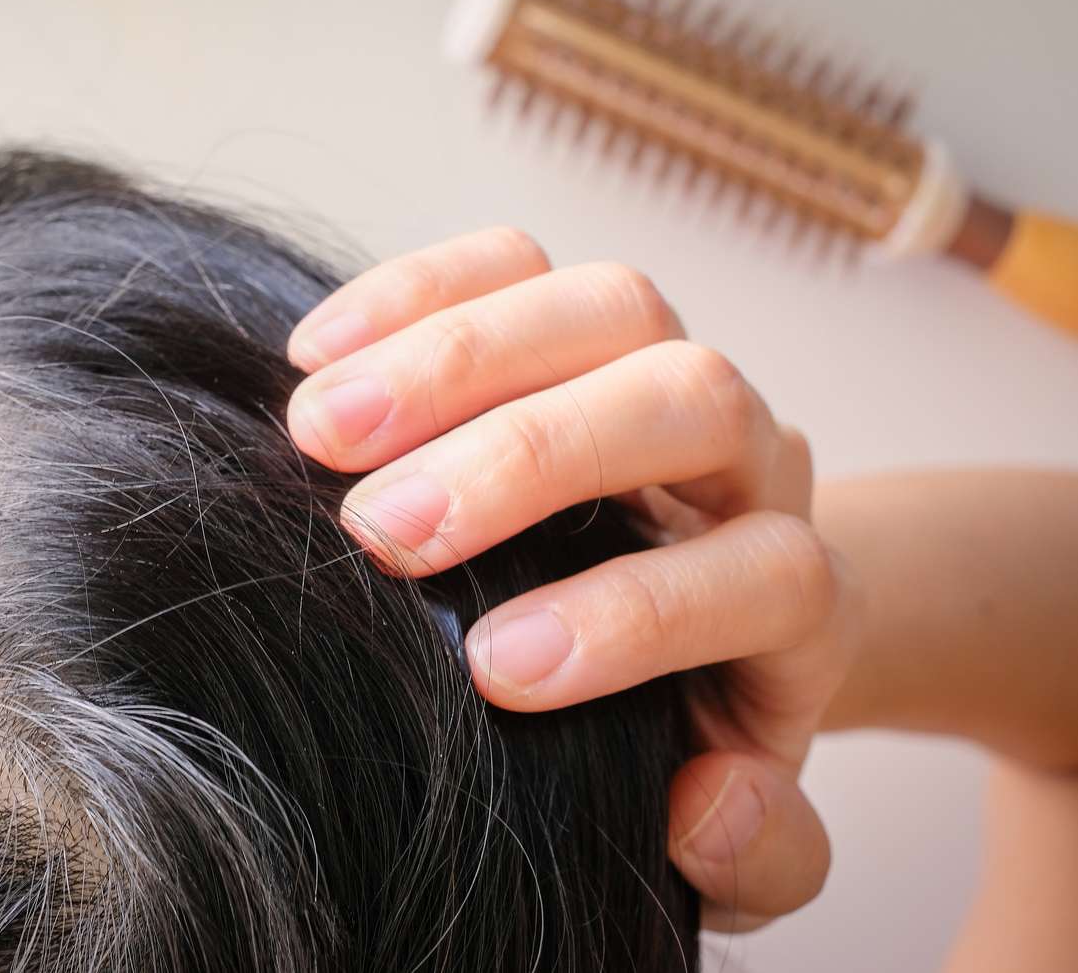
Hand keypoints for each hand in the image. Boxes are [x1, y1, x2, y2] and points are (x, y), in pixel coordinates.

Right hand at [285, 229, 857, 930]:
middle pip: (689, 399)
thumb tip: (709, 800)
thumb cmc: (679, 729)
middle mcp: (747, 462)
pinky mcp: (575, 323)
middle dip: (528, 456)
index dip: (638, 613)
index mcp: (798, 599)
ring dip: (453, 356)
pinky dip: (413, 292)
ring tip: (319, 431)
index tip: (490, 669)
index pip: (770, 571)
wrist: (687, 625)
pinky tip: (316, 355)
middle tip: (381, 534)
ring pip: (607, 305)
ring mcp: (663, 370)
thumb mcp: (734, 828)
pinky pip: (518, 262)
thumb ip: (758, 852)